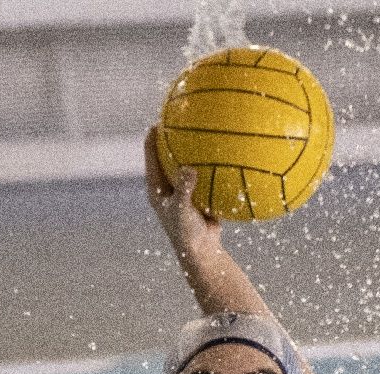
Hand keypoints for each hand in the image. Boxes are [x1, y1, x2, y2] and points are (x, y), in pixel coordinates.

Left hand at [144, 125, 218, 255]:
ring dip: (196, 149)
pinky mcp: (200, 195)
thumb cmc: (187, 234)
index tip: (160, 118)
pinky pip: (207, 176)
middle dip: (174, 135)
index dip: (152, 136)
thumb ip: (185, 190)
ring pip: (189, 164)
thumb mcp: (183, 212)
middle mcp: (169, 187)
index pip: (151, 155)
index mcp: (157, 188)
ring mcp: (185, 190)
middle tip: (182, 114)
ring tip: (206, 127)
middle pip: (168, 154)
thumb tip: (189, 168)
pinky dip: (215, 166)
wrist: (203, 252)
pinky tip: (228, 154)